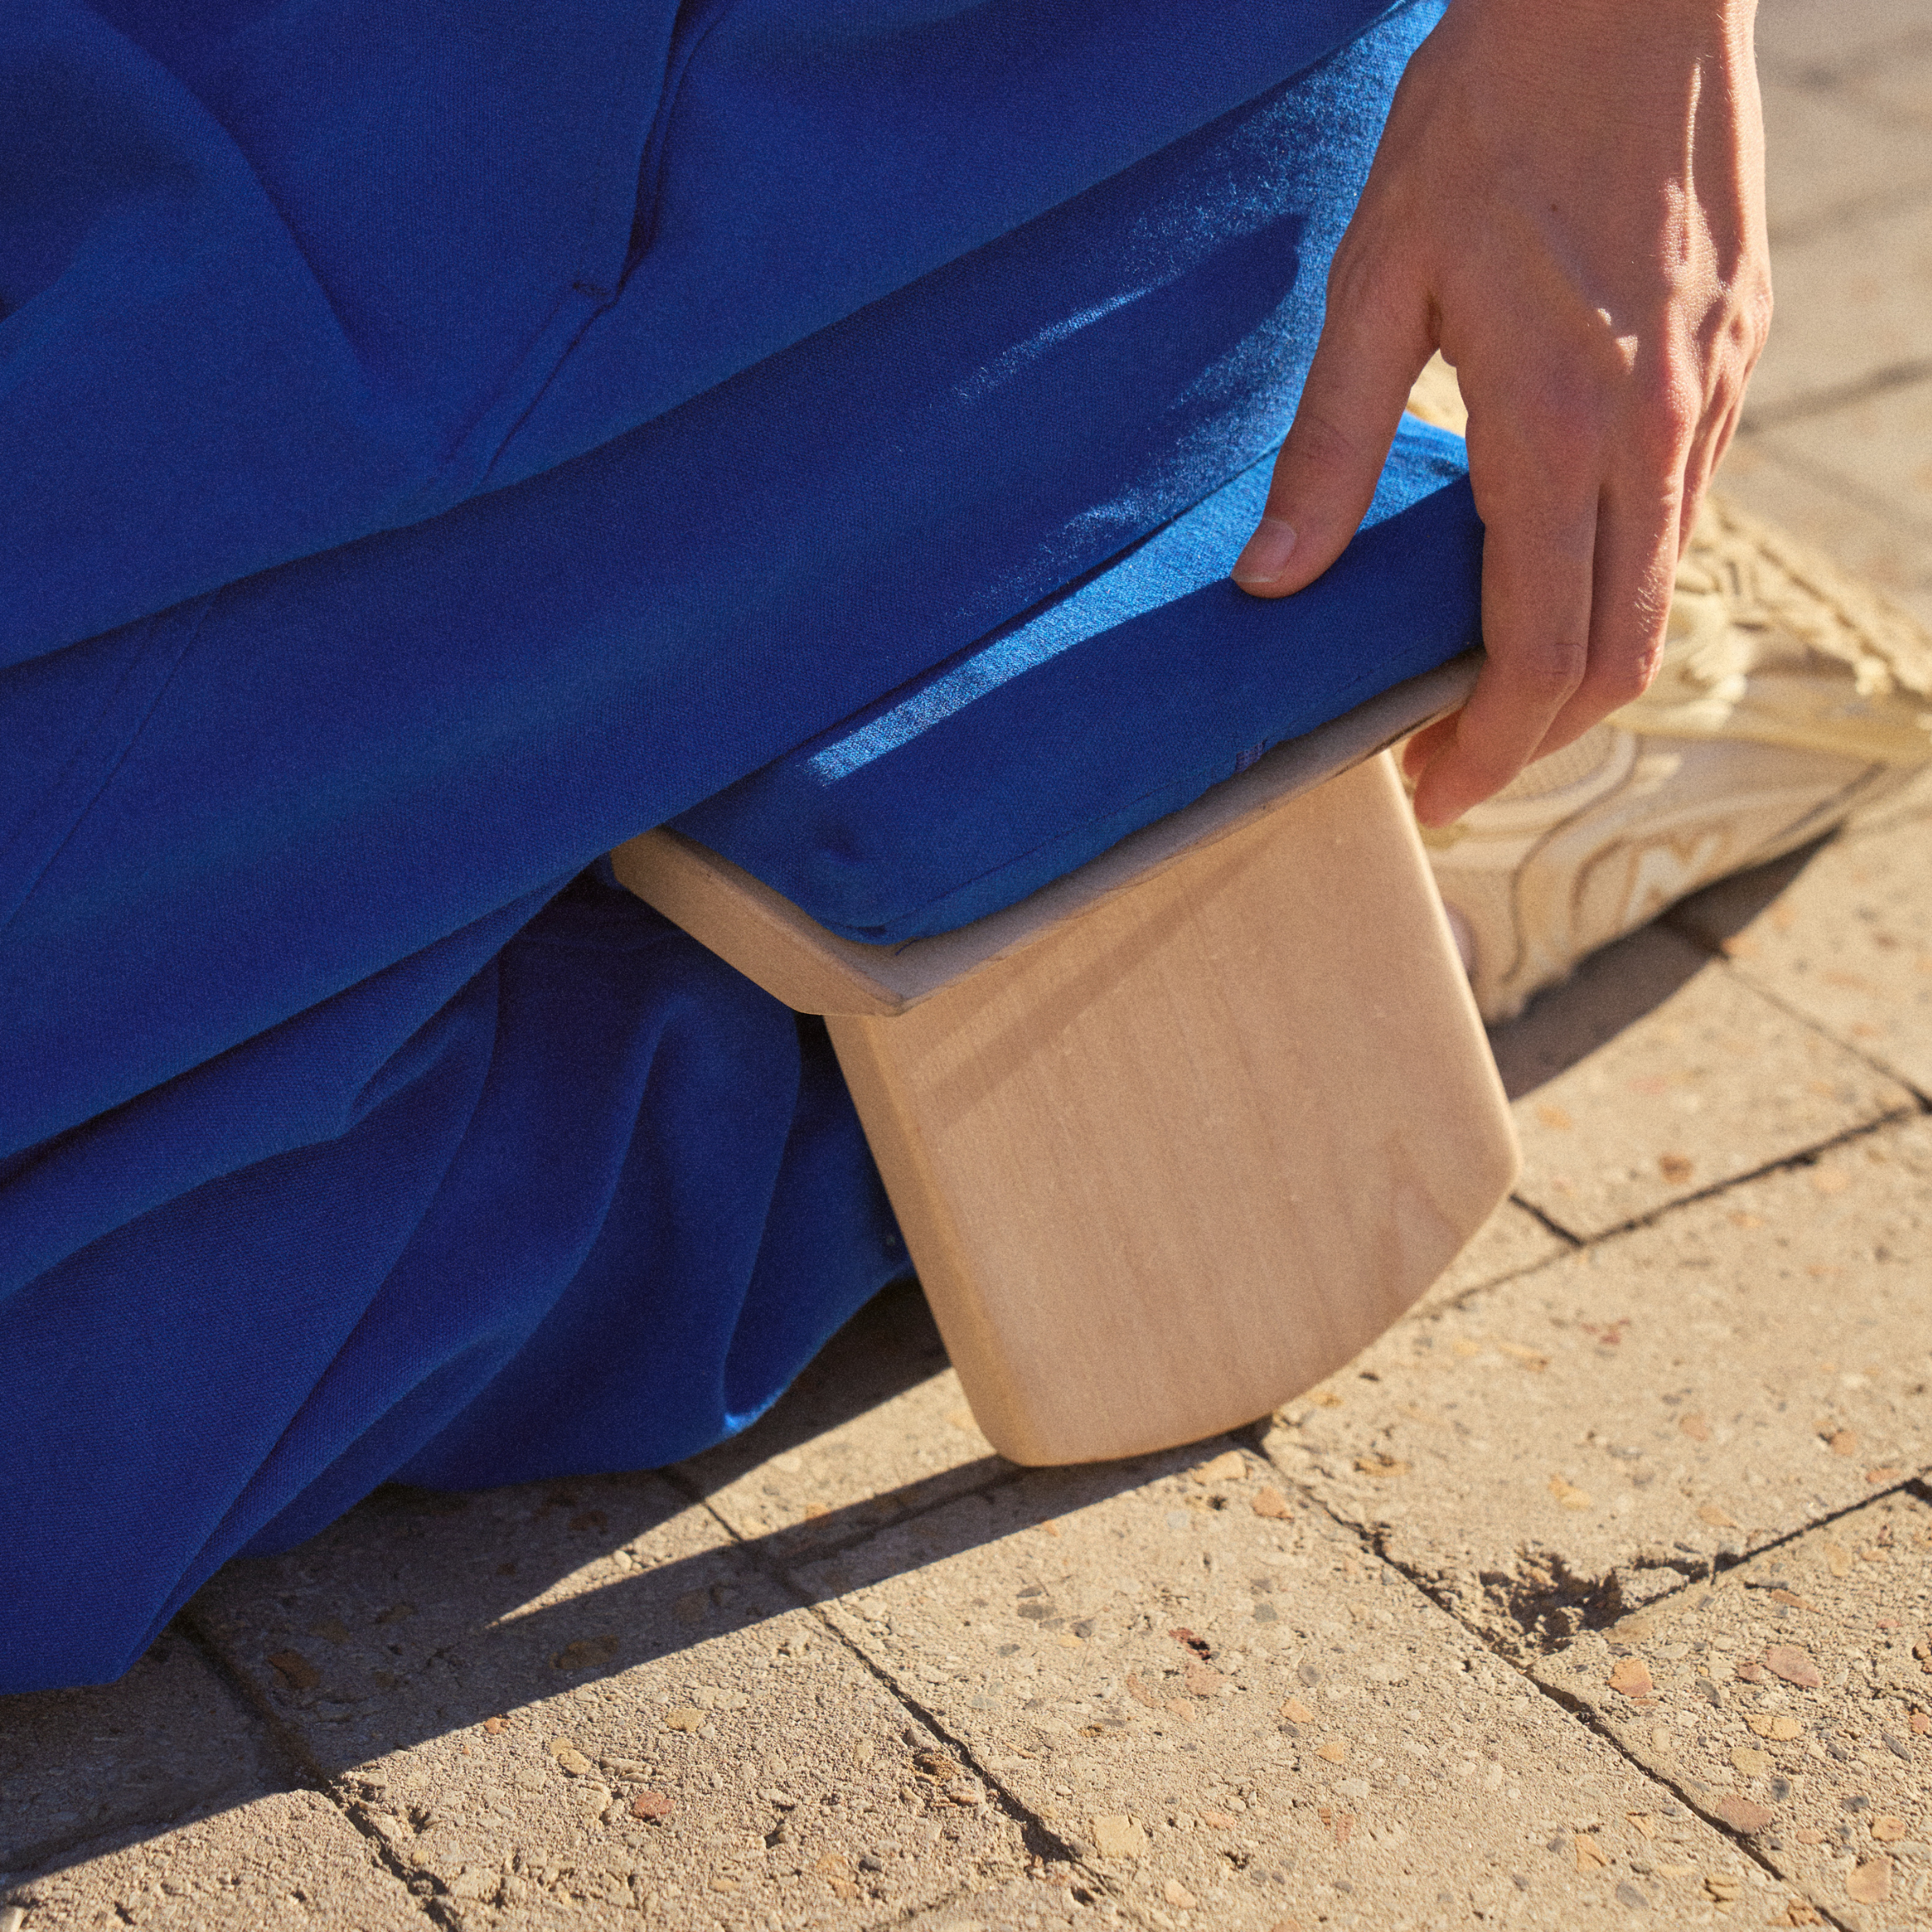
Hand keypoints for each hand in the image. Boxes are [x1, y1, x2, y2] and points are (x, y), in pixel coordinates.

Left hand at [1232, 0, 1770, 826]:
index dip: (1484, 750)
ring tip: (1482, 678)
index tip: (1426, 791)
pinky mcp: (1735, 360)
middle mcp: (1658, 435)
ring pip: (1661, 593)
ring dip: (1577, 664)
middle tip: (1448, 758)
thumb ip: (1329, 446)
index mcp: (1561, 428)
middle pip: (1617, 657)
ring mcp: (1713, 400)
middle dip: (1534, 737)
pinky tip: (1544, 560)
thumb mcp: (1378, 279)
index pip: (1538, 656)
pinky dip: (1616, 574)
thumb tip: (1272, 584)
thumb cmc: (1488, 116)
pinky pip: (1683, 512)